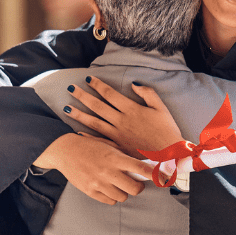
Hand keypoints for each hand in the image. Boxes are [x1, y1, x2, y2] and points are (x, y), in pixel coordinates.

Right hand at [34, 133, 151, 204]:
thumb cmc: (89, 146)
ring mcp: (99, 183)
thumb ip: (124, 156)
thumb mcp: (109, 145)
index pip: (140, 168)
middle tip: (136, 183)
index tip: (164, 179)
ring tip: (118, 184)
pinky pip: (110, 201)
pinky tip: (108, 187)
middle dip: (138, 187)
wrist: (65, 150)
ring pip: (123, 197)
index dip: (155, 175)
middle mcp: (108, 171)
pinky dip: (112, 197)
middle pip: (135, 189)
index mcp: (115, 157)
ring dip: (124, 192)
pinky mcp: (91, 191)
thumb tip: (143, 166)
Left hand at [66, 76, 183, 153]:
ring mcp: (117, 135)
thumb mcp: (161, 108)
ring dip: (79, 115)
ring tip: (66, 108)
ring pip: (94, 123)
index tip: (87, 78)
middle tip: (70, 88)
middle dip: (83, 96)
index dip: (97, 85)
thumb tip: (134, 84)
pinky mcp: (118, 148)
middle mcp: (121, 121)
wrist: (169, 155)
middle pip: (97, 106)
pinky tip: (77, 132)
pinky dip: (88, 137)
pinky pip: (99, 141)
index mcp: (131, 110)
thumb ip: (148, 94)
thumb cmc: (167, 131)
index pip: (110, 94)